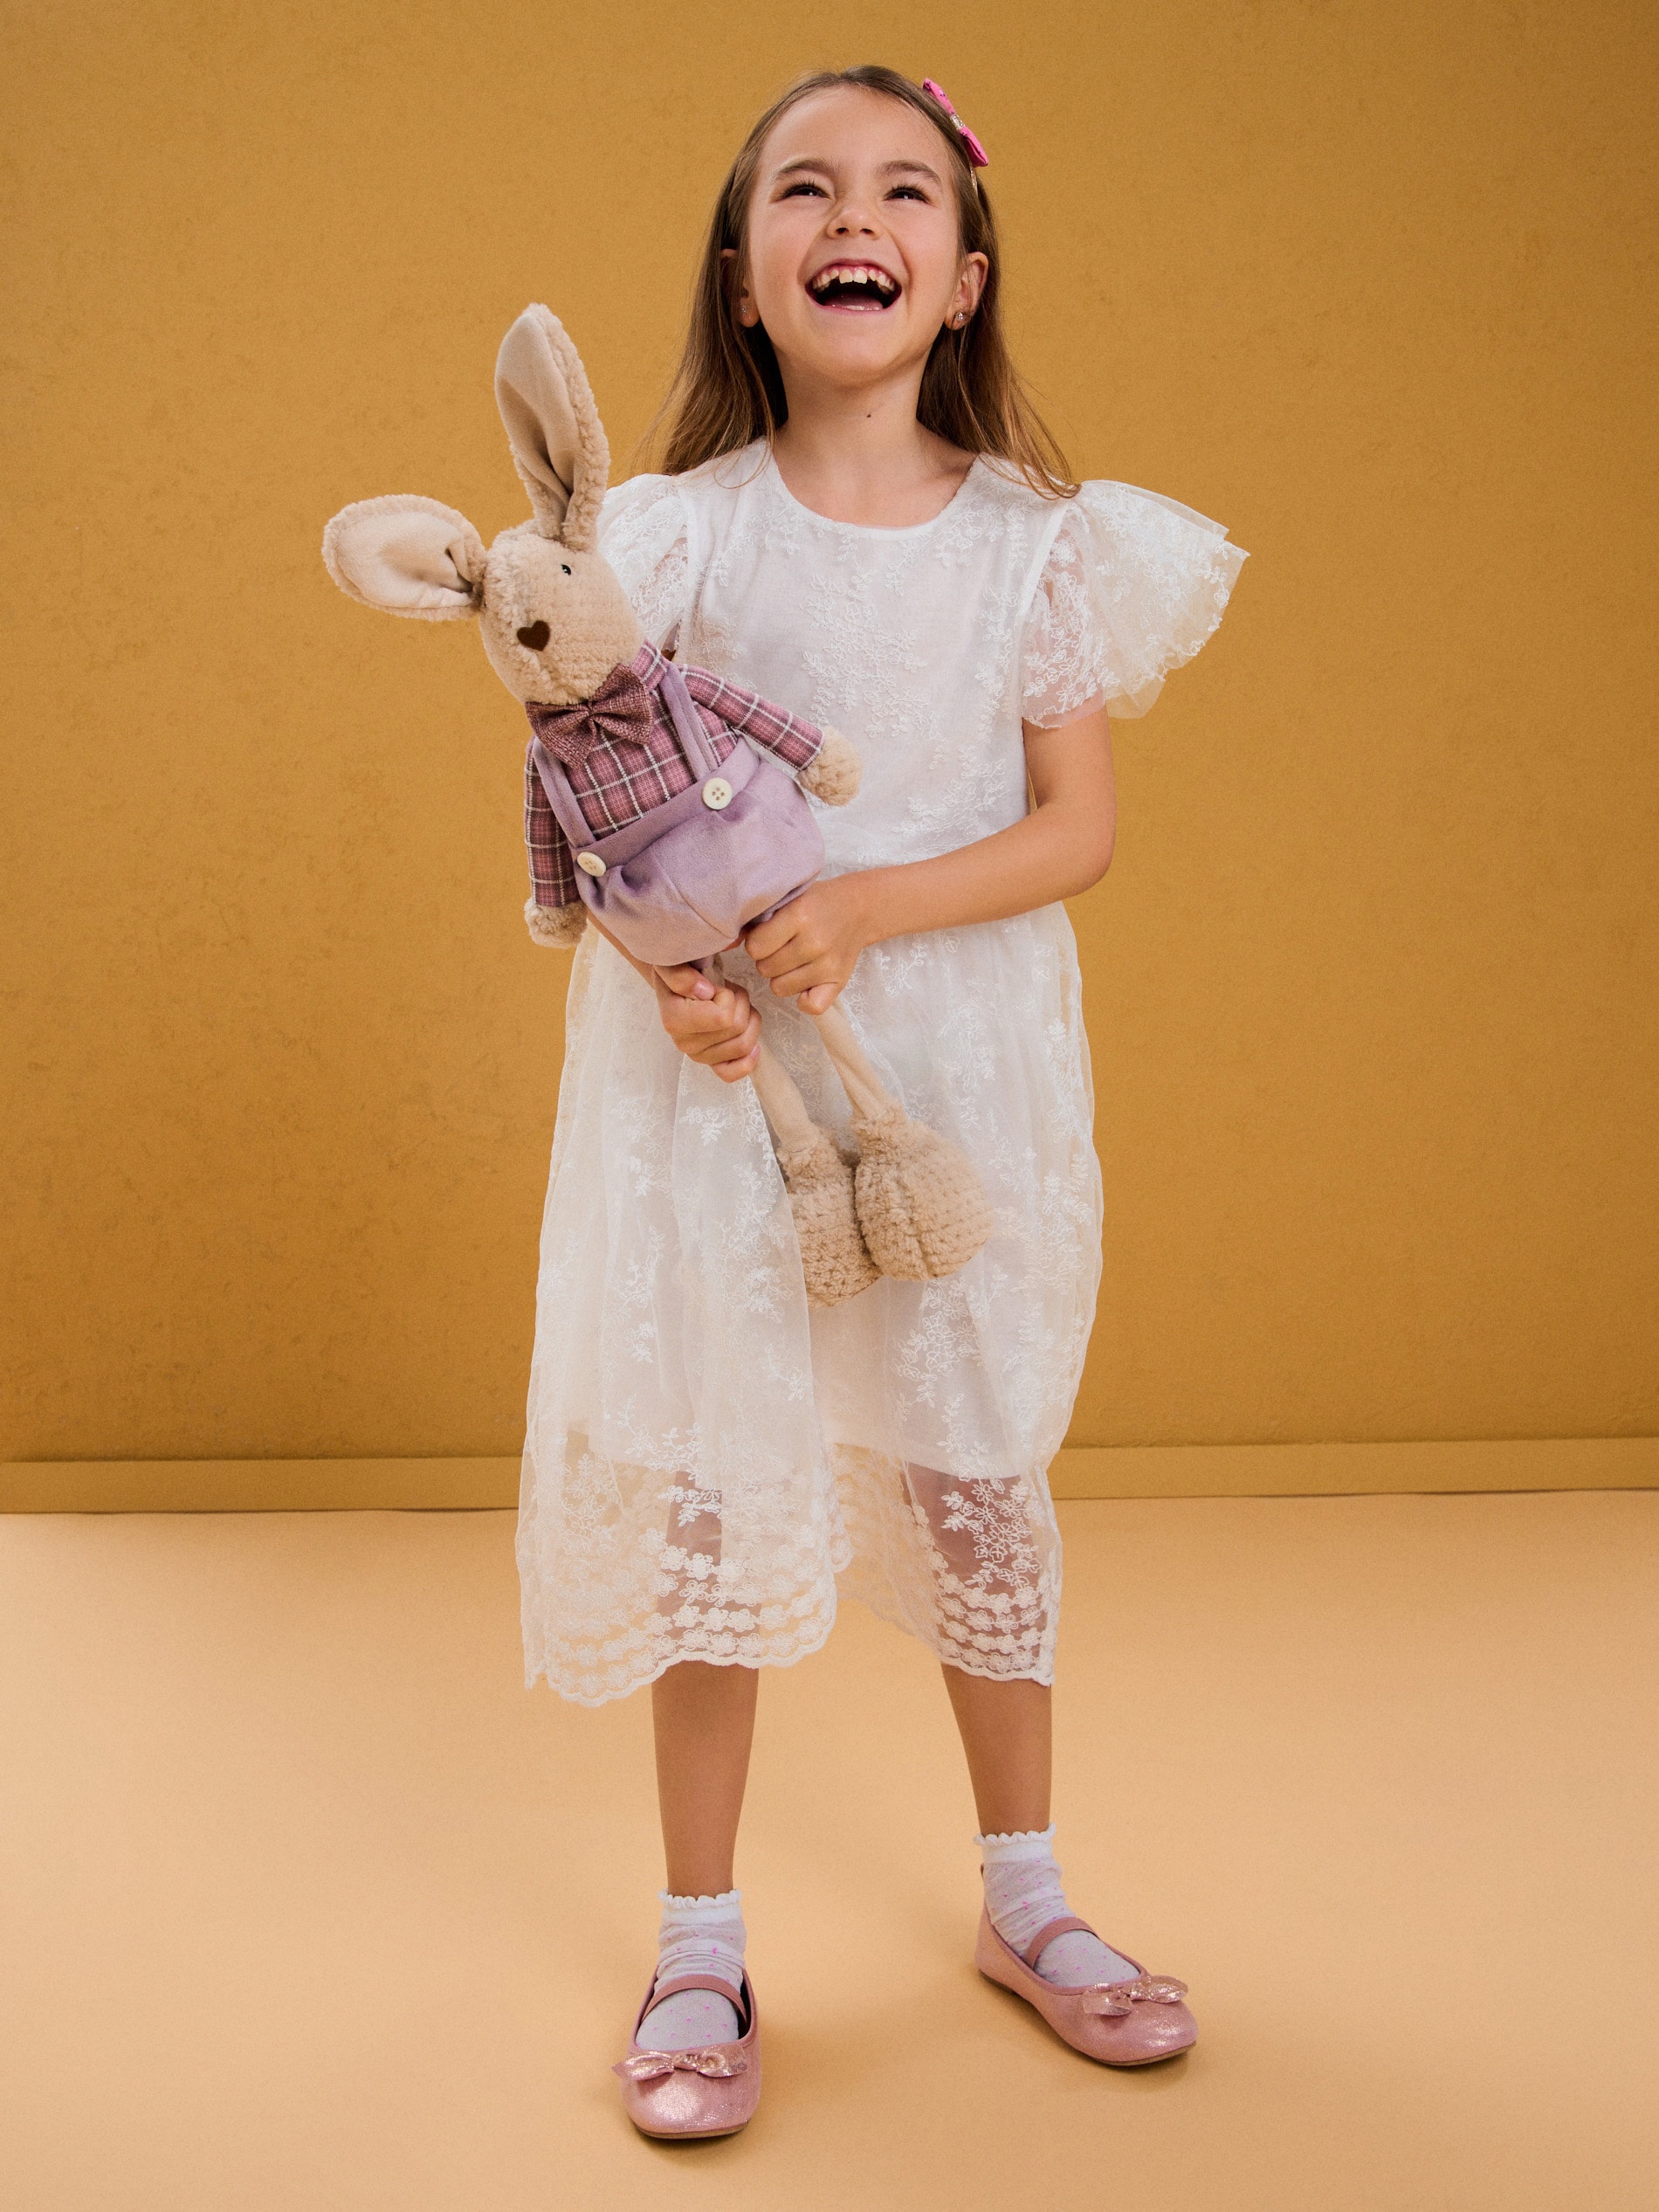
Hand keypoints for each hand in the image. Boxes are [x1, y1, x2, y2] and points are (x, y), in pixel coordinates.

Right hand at [652, 960, 760, 1081]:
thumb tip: (703, 992)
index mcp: (674, 1020)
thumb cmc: (678, 972)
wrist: (677, 984)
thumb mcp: (673, 964)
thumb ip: (681, 975)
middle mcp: (684, 1043)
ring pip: (743, 1046)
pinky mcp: (710, 1062)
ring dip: (749, 1020)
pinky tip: (753, 1046)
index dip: (729, 997)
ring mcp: (698, 1055)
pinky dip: (747, 1062)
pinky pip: (731, 1073)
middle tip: (730, 993)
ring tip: (736, 1006)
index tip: (716, 987)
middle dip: (741, 1004)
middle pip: (737, 1029)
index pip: (723, 1018)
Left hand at [744, 876, 871, 1011]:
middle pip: (765, 969)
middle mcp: (814, 942)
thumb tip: (729, 941)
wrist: (859, 909)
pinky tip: (806, 983)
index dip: (756, 943)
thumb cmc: (817, 904)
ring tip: (794, 960)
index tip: (767, 936)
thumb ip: (760, 919)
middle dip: (768, 959)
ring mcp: (827, 964)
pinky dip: (805, 999)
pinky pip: (811, 1007)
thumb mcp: (788, 899)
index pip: (755, 946)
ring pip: (779, 988)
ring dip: (782, 976)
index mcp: (799, 915)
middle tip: (782, 947)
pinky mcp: (839, 981)